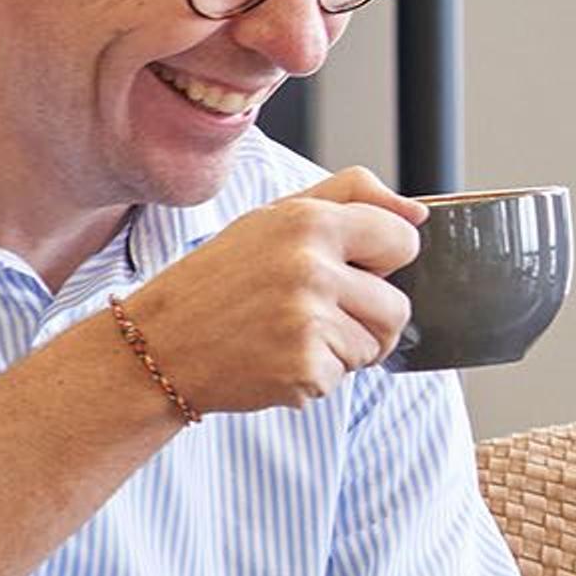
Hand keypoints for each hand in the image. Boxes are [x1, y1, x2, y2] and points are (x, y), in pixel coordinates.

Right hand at [114, 166, 423, 414]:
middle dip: (366, 316)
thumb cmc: (221, 280)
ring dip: (344, 348)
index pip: (403, 239)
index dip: (381, 260)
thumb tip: (417, 212)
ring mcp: (308, 320)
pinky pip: (344, 376)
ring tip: (290, 334)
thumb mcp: (274, 218)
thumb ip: (350, 199)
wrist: (158, 346)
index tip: (351, 269)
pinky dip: (316, 375)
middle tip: (312, 311)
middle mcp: (311, 267)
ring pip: (377, 345)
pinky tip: (274, 358)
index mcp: (308, 221)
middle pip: (398, 305)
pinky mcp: (304, 368)